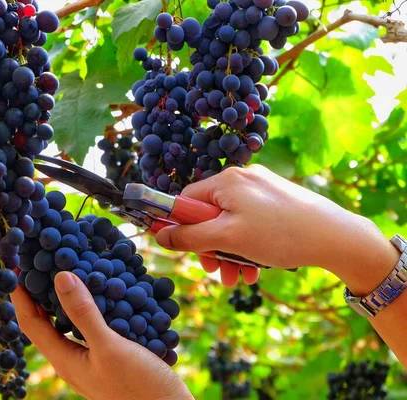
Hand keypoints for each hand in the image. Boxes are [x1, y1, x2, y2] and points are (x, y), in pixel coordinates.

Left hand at [11, 272, 192, 399]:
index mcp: (65, 360)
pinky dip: (95, 305)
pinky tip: (106, 291)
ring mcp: (94, 359)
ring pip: (73, 323)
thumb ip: (84, 313)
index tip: (15, 267)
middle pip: (48, 322)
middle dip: (42, 293)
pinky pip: (95, 326)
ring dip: (69, 297)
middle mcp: (74, 360)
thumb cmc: (138, 387)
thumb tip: (60, 277)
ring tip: (71, 269)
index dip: (20, 296)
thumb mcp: (109, 347)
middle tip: (42, 262)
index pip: (31, 323)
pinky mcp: (113, 356)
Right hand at [155, 165, 397, 291]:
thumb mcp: (227, 238)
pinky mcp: (277, 201)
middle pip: (209, 215)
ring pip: (231, 224)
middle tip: (216, 272)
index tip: (186, 251)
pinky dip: (248, 246)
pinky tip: (255, 269)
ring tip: (239, 279)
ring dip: (230, 253)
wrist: (336, 237)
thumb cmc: (278, 234)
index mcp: (226, 180)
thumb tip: (160, 236)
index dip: (181, 227)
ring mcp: (262, 189)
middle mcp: (243, 179)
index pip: (187, 200)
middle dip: (211, 248)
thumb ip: (190, 237)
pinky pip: (250, 224)